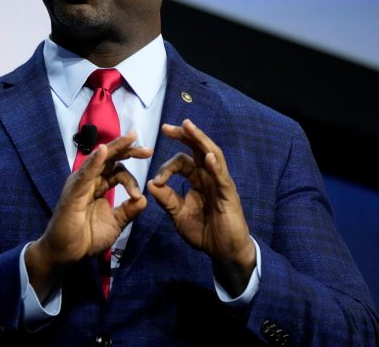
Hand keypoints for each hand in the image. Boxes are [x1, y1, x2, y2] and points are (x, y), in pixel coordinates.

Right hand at [26, 132, 151, 298]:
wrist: (67, 254)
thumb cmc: (87, 237)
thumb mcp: (115, 223)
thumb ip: (128, 211)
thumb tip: (143, 199)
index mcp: (99, 185)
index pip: (117, 170)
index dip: (132, 176)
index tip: (139, 195)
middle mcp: (89, 180)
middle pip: (110, 158)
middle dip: (129, 150)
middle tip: (147, 149)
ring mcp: (80, 184)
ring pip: (99, 159)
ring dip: (116, 147)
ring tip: (131, 138)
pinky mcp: (73, 192)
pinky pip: (86, 173)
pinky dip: (95, 161)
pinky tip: (104, 151)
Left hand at [146, 119, 255, 294]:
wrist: (223, 252)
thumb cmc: (204, 232)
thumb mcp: (179, 215)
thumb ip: (166, 199)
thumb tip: (150, 183)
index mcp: (197, 179)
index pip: (182, 162)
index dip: (166, 167)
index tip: (157, 181)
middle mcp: (209, 176)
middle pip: (198, 149)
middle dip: (184, 136)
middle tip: (167, 127)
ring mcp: (220, 183)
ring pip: (211, 155)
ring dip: (200, 140)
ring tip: (189, 127)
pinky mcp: (228, 194)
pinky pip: (222, 177)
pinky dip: (215, 165)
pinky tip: (208, 156)